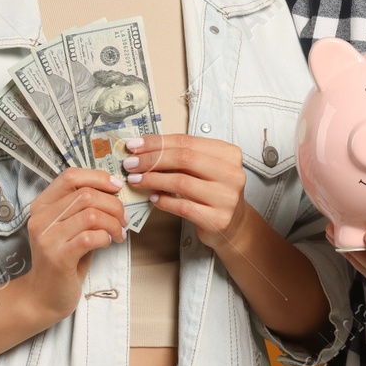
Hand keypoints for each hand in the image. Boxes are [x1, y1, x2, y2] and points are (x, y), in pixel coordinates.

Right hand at [18, 168, 127, 321]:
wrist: (44, 296)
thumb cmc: (63, 259)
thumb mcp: (69, 227)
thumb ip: (83, 207)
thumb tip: (115, 190)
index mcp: (42, 205)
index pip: (70, 176)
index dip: (98, 177)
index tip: (117, 186)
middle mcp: (40, 218)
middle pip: (85, 194)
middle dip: (113, 204)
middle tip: (123, 218)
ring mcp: (47, 238)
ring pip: (91, 214)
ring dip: (113, 222)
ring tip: (118, 233)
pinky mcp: (57, 257)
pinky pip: (89, 237)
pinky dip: (105, 237)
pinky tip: (107, 243)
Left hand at [121, 134, 249, 248]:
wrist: (235, 223)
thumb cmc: (214, 191)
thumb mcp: (205, 168)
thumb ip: (183, 156)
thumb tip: (143, 149)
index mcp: (228, 153)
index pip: (187, 141)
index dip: (157, 142)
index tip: (135, 145)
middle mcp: (232, 173)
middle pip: (184, 158)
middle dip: (152, 159)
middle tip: (131, 164)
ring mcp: (227, 197)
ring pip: (182, 182)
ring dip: (153, 180)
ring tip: (136, 180)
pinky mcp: (218, 219)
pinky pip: (184, 207)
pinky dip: (164, 201)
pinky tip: (153, 198)